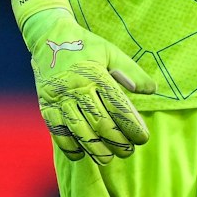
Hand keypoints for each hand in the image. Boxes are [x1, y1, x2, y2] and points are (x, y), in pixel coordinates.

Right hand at [31, 21, 156, 163]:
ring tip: (108, 159)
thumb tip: (152, 90)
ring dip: (94, 148)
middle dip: (116, 141)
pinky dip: (68, 146)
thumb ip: (132, 72)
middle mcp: (75, 87)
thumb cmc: (85, 46)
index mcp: (94, 74)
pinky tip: (81, 155)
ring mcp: (58, 98)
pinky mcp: (45, 105)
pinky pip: (56, 131)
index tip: (143, 138)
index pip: (117, 106)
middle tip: (128, 152)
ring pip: (78, 130)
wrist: (47, 36)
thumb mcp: (111, 52)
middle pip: (99, 122)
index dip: (131, 126)